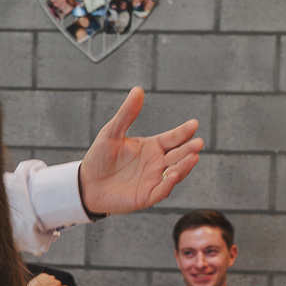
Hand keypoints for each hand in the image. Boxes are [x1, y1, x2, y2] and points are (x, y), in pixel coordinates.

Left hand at [76, 87, 203, 216]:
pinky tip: (173, 174)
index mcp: (152, 147)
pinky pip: (162, 190)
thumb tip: (138, 89)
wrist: (86, 183)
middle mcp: (157, 163)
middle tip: (199, 143)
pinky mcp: (147, 196)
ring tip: (193, 157)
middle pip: (178, 155)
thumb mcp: (112, 133)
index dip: (183, 132)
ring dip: (185, 166)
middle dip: (189, 149)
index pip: (173, 138)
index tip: (194, 124)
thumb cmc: (99, 157)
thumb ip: (126, 114)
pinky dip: (169, 183)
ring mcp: (154, 180)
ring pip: (176, 172)